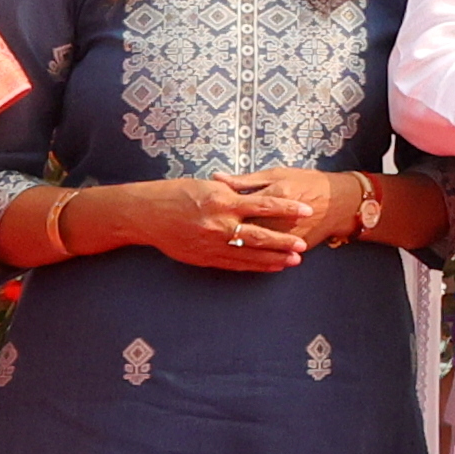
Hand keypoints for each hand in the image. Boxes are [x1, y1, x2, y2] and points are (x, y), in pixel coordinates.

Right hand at [134, 171, 325, 272]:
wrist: (147, 214)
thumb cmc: (177, 193)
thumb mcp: (208, 186)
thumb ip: (233, 193)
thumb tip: (256, 194)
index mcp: (223, 201)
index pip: (264, 203)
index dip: (287, 208)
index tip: (306, 209)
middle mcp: (220, 224)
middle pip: (260, 235)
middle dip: (284, 241)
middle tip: (303, 245)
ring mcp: (213, 243)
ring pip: (250, 253)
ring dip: (273, 258)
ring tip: (293, 261)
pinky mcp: (206, 257)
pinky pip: (235, 263)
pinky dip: (254, 266)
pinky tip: (269, 267)